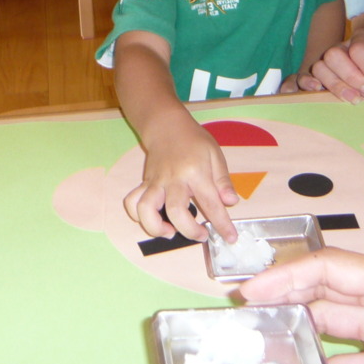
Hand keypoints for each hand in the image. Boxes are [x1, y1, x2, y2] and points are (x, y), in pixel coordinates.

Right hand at [123, 117, 239, 242]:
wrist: (166, 126)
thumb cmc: (194, 140)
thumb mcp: (215, 155)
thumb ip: (223, 181)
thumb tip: (231, 202)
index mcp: (195, 172)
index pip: (210, 202)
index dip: (221, 223)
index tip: (230, 238)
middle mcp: (173, 179)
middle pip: (176, 211)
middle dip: (189, 231)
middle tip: (201, 235)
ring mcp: (156, 182)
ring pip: (146, 209)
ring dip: (156, 228)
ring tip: (171, 232)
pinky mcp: (144, 183)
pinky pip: (133, 202)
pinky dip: (138, 216)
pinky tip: (153, 220)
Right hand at [297, 28, 363, 101]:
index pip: (359, 49)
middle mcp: (343, 48)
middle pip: (334, 55)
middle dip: (352, 78)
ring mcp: (330, 62)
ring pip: (319, 67)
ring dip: (335, 85)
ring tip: (355, 100)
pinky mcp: (322, 77)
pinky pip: (304, 77)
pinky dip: (307, 84)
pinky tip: (318, 92)